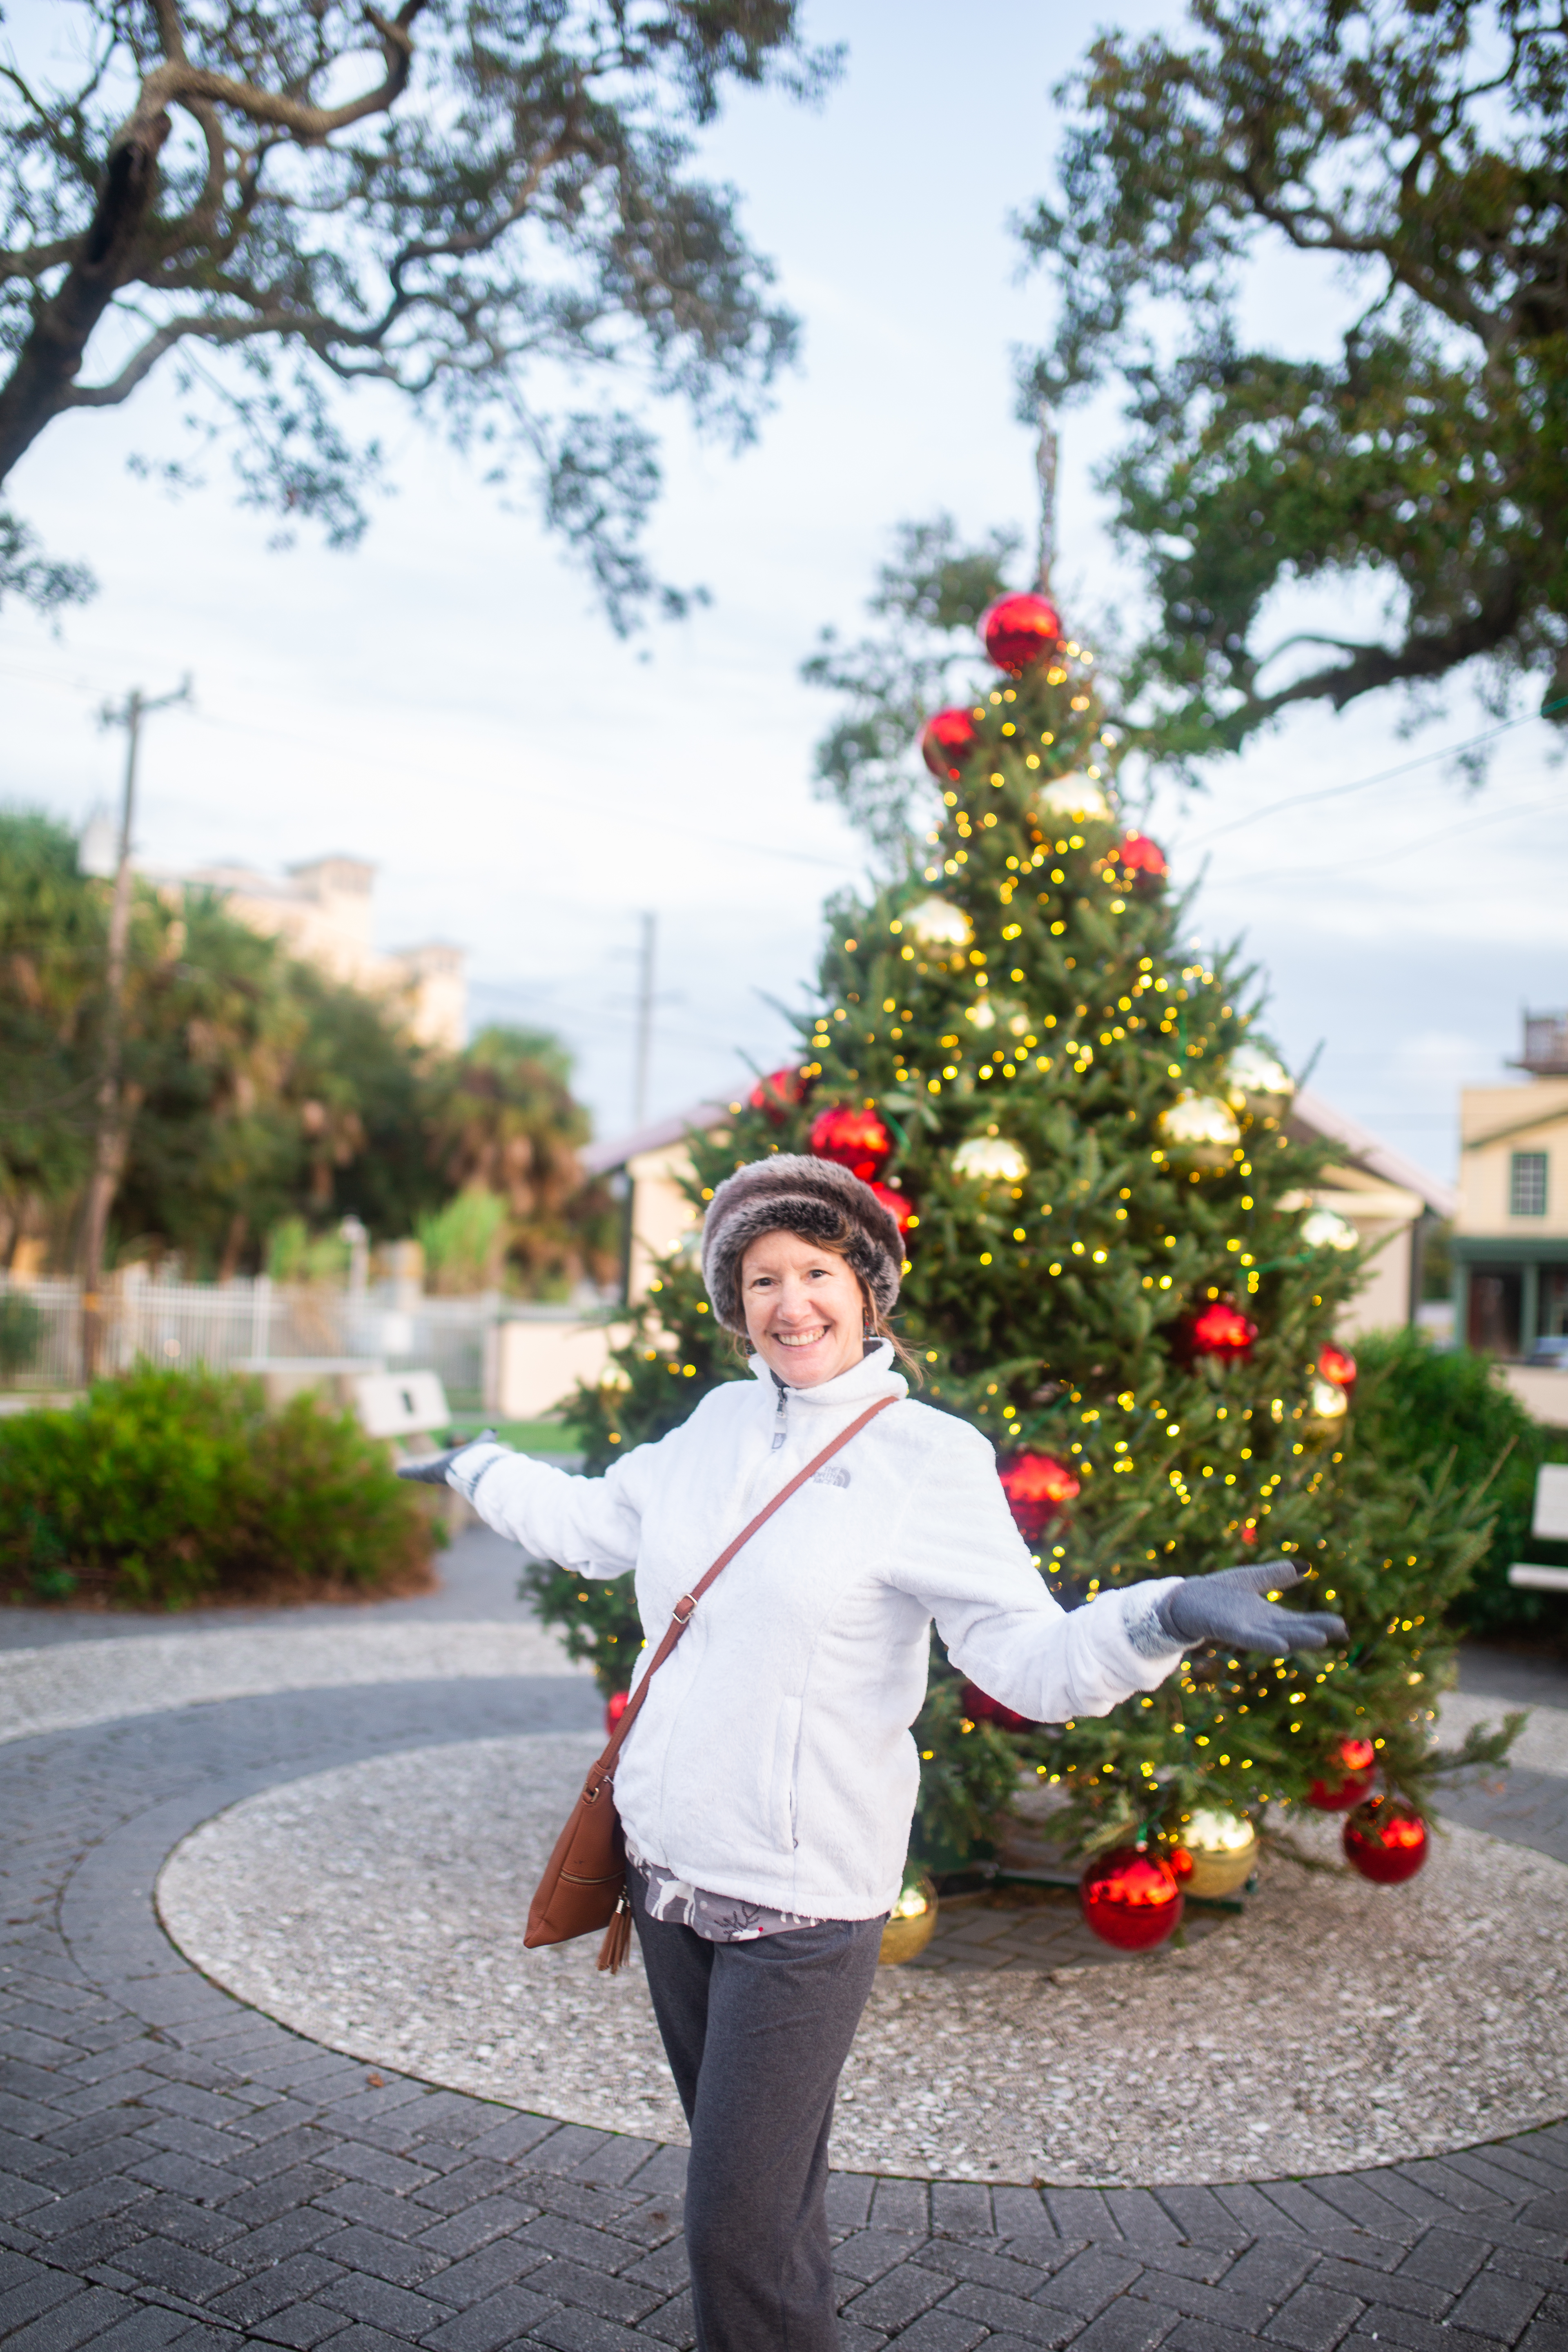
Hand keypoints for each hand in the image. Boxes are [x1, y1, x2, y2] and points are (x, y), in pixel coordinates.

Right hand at [396, 1431, 496, 1485]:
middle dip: (426, 1470)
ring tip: (402, 1472)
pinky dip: (407, 1472)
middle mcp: (446, 1470)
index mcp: (456, 1464)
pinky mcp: (428, 1473)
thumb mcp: (484, 1442)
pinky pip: (416, 1473)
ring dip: (413, 1472)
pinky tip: (399, 1471)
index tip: (439, 1464)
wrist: (472, 1468)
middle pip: (434, 1470)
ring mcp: (436, 1473)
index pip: (449, 1464)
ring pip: (422, 1473)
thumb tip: (495, 1432)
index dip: (444, 1464)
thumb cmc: (478, 1456)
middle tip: (419, 1468)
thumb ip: (488, 1437)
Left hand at [1155, 1559, 1346, 1656]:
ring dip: (1297, 1638)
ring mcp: (1245, 1630)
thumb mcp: (1251, 1580)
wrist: (1183, 1600)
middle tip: (1341, 1629)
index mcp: (1268, 1617)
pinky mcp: (1227, 1630)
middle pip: (1293, 1630)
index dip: (1319, 1622)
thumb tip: (1306, 1567)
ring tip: (1321, 1639)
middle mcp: (1260, 1627)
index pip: (1299, 1621)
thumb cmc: (1216, 1593)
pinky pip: (1249, 1638)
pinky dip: (1265, 1642)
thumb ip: (1276, 1575)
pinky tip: (1281, 1647)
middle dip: (1315, 1630)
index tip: (1342, 1624)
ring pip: (1276, 1636)